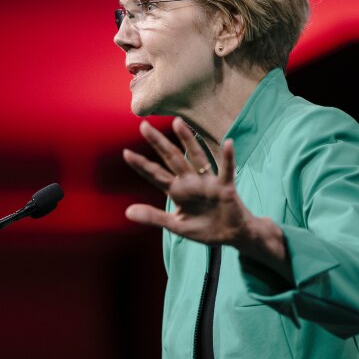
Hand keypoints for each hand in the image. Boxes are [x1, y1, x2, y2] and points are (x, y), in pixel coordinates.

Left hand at [123, 117, 252, 246]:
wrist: (232, 236)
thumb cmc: (204, 229)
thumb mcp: (176, 225)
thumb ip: (153, 217)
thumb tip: (127, 212)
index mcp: (177, 191)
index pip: (156, 174)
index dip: (142, 165)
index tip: (126, 153)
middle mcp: (190, 182)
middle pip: (172, 159)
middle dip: (158, 143)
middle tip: (143, 125)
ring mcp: (207, 183)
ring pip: (196, 158)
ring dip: (188, 140)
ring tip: (178, 123)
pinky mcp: (225, 187)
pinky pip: (227, 170)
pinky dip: (228, 157)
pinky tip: (228, 143)